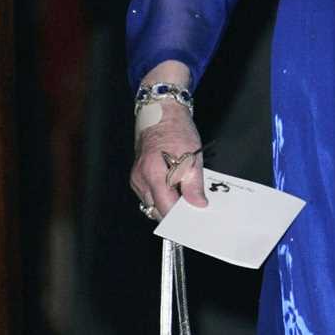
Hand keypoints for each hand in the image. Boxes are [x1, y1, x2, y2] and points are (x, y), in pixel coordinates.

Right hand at [128, 60, 207, 220]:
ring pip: (153, 203)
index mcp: (153, 173)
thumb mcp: (192, 156)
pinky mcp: (138, 176)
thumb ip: (194, 184)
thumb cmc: (176, 130)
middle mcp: (141, 178)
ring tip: (184, 193)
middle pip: (157, 209)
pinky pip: (150, 194)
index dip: (179, 218)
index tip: (192, 221)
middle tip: (192, 208)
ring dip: (168, 203)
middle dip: (174, 211)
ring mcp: (137, 178)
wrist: (162, 113)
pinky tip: (175, 187)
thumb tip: (197, 204)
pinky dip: (163, 195)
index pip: (165, 208)